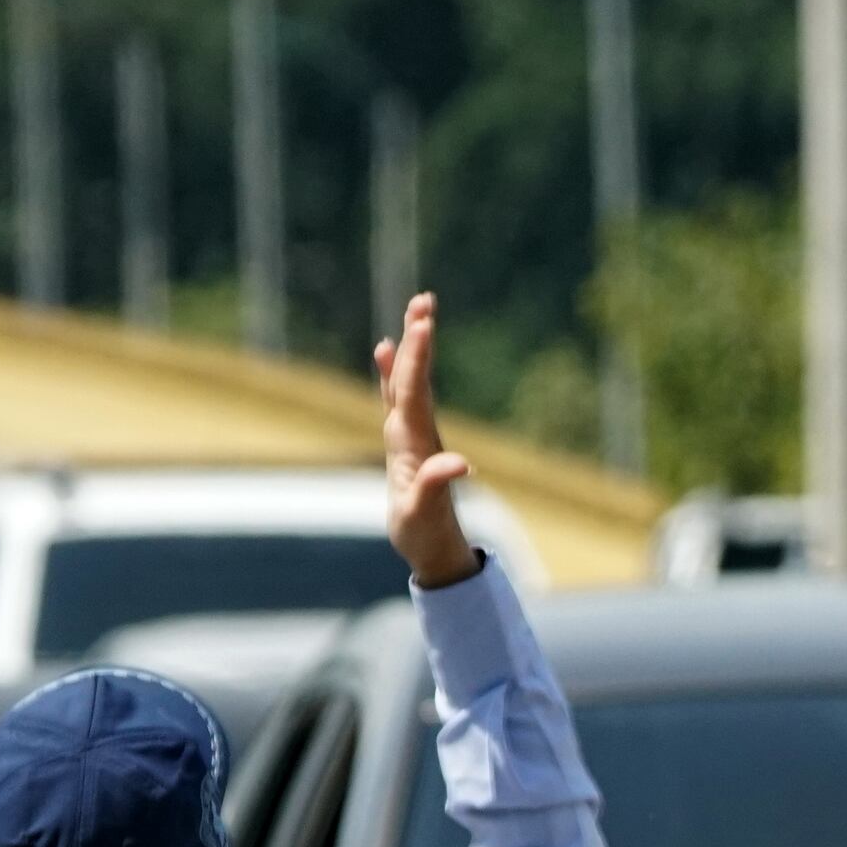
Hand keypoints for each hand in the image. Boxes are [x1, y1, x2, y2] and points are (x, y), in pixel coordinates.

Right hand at [374, 294, 483, 589]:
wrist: (432, 546)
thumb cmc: (425, 533)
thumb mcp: (425, 513)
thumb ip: (439, 486)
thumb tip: (461, 464)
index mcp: (417, 441)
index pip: (416, 390)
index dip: (416, 357)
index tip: (423, 323)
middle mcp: (417, 430)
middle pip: (417, 376)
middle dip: (419, 339)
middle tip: (424, 301)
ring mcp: (411, 433)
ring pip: (409, 381)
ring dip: (411, 347)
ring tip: (415, 310)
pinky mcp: (403, 440)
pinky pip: (395, 397)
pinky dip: (391, 372)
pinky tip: (385, 349)